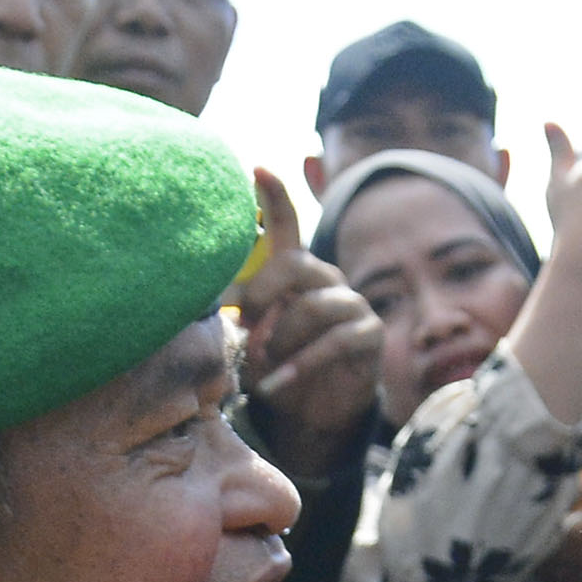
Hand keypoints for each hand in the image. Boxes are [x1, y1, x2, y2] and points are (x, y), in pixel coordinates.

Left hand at [235, 177, 381, 473]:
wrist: (314, 412)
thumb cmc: (277, 365)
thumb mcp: (250, 337)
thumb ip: (239, 317)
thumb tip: (213, 307)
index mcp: (295, 272)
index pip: (288, 225)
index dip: (275, 196)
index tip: (257, 169)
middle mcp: (327, 280)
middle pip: (296, 264)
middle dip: (263, 294)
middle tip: (246, 324)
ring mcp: (352, 305)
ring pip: (313, 308)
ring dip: (279, 338)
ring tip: (263, 360)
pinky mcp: (368, 336)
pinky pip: (334, 342)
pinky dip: (299, 365)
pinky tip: (277, 382)